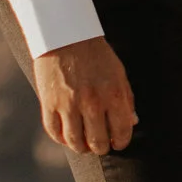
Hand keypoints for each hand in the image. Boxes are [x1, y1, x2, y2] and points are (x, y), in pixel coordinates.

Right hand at [34, 35, 135, 153]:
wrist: (65, 35)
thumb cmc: (96, 55)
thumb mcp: (119, 73)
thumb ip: (126, 99)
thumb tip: (133, 123)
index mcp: (114, 95)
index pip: (122, 132)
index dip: (121, 142)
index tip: (117, 142)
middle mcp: (92, 103)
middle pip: (98, 142)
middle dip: (101, 147)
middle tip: (100, 144)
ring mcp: (69, 104)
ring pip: (75, 142)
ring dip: (81, 147)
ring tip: (84, 143)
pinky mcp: (49, 103)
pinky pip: (54, 132)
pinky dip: (61, 138)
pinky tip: (67, 135)